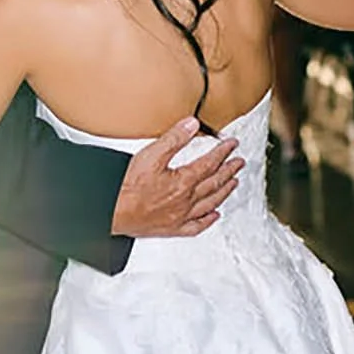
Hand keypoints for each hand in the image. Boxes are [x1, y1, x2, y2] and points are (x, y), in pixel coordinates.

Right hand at [111, 118, 242, 238]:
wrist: (114, 212)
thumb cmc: (129, 187)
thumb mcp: (151, 155)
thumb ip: (173, 138)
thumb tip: (191, 124)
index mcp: (184, 181)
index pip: (210, 163)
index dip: (223, 152)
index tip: (232, 145)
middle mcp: (187, 200)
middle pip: (214, 183)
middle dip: (229, 171)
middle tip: (239, 163)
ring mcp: (181, 216)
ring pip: (210, 203)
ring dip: (224, 192)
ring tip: (233, 183)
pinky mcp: (172, 228)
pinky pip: (197, 226)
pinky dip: (208, 220)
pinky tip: (213, 216)